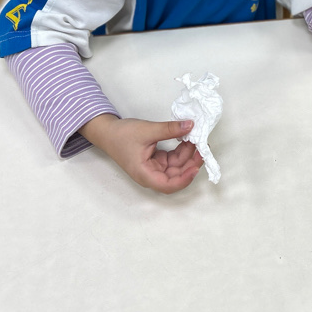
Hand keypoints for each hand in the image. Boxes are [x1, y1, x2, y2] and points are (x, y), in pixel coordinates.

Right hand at [82, 114, 203, 193]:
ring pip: (177, 166)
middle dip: (191, 162)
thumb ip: (170, 129)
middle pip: (176, 175)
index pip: (169, 185)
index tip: (196, 166)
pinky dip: (181, 150)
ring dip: (188, 154)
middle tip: (203, 147)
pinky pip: (173, 158)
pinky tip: (188, 139)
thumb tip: (190, 126)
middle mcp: (151, 175)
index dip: (185, 179)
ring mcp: (155, 168)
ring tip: (197, 139)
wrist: (107, 131)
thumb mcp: (147, 131)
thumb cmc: (122, 135)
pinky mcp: (156, 160)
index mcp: (146, 175)